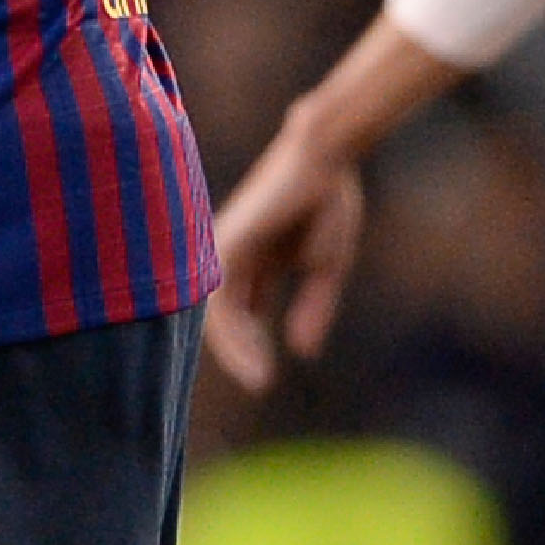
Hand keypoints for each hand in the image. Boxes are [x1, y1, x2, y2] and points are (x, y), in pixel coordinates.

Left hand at [201, 124, 366, 390]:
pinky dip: (234, 331)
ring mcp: (225, 252)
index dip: (249, 348)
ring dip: (236, 350)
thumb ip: (313, 307)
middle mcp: (231, 260)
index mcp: (252, 263)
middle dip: (239, 354)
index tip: (264, 377)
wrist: (326, 161)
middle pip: (222, 319)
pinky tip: (251, 352)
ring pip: (217, 315)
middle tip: (259, 383)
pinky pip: (221, 301)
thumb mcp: (324, 267)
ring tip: (258, 378)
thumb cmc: (327, 204)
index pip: (240, 315)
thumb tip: (303, 352)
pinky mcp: (228, 246)